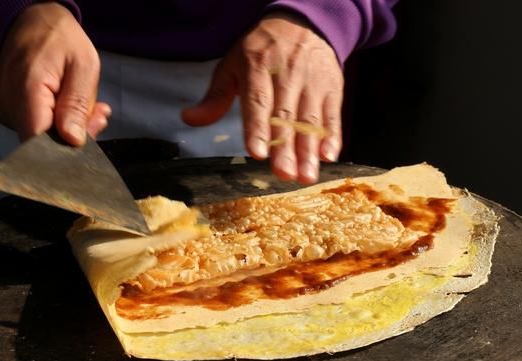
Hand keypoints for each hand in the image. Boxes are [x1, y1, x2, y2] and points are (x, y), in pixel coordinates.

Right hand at [0, 3, 110, 145]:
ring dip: (70, 126)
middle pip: (44, 143)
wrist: (32, 21)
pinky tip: (69, 103)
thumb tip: (73, 140)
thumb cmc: (59, 38)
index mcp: (27, 90)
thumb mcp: (83, 66)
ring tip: (84, 102)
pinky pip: (37, 127)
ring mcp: (5, 109)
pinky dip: (58, 120)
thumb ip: (78, 105)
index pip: (40, 143)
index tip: (91, 135)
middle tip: (96, 115)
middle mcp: (9, 104)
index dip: (68, 149)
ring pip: (43, 136)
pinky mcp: (8, 112)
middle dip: (75, 135)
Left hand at [183, 13, 343, 183]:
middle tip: (284, 174)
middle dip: (286, 148)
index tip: (257, 153)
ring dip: (309, 150)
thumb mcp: (233, 65)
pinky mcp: (332, 88)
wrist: (305, 23)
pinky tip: (329, 156)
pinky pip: (332, 114)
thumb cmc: (262, 52)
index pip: (258, 101)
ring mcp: (312, 82)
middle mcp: (287, 74)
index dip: (257, 128)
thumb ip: (215, 96)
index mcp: (257, 67)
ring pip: (310, 120)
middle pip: (286, 116)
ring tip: (306, 176)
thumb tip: (190, 119)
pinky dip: (332, 136)